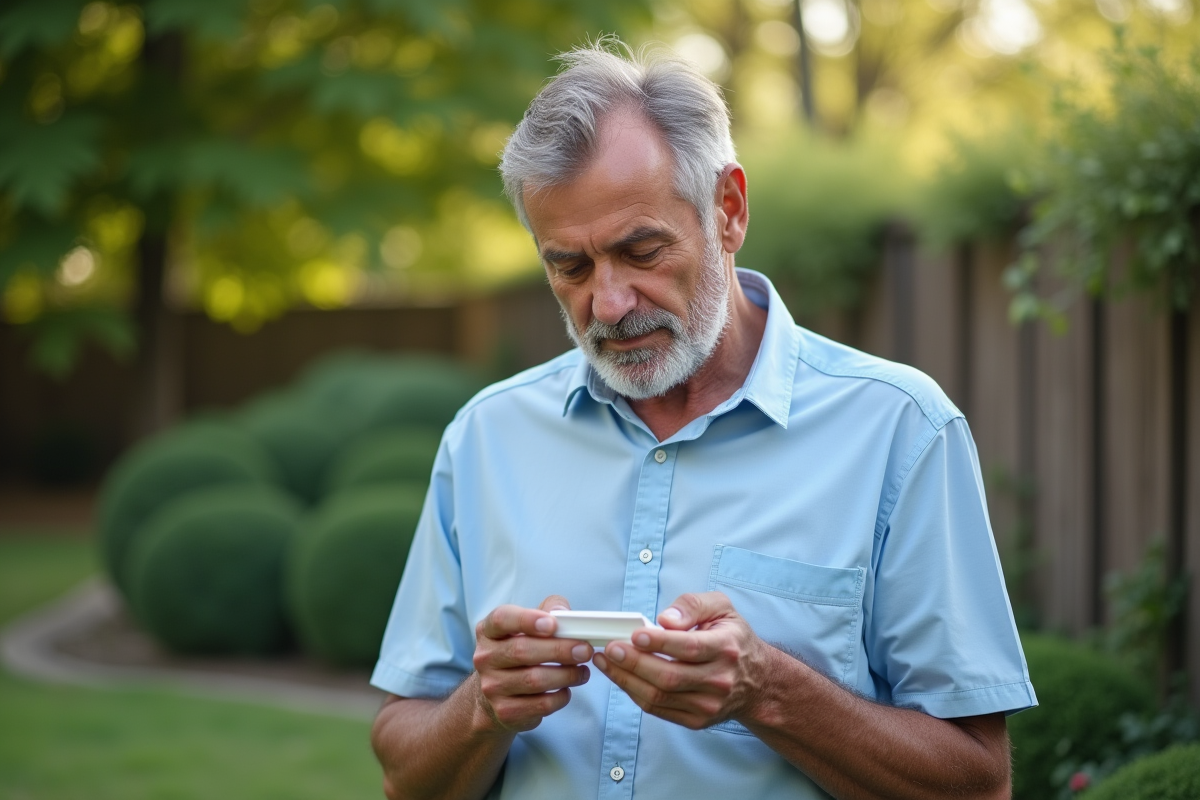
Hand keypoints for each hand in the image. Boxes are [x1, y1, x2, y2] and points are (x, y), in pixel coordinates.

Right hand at [471, 595, 592, 732]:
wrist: (494, 695)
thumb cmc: (518, 652)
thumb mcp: (528, 626)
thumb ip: (547, 611)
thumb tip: (564, 613)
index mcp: (488, 631)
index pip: (501, 619)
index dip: (527, 620)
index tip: (552, 624)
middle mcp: (485, 658)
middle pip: (522, 651)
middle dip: (559, 650)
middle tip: (584, 650)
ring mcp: (492, 687)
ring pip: (535, 680)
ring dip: (566, 675)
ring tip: (582, 671)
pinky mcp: (505, 711)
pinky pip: (541, 704)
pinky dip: (560, 696)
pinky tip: (566, 689)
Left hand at [591, 592, 768, 730]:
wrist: (756, 681)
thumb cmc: (733, 638)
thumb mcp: (721, 608)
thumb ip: (692, 606)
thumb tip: (664, 620)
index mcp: (726, 648)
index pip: (689, 648)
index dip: (659, 642)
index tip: (634, 634)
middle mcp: (719, 680)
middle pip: (669, 676)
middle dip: (634, 663)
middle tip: (611, 648)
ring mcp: (708, 704)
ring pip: (659, 696)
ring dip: (626, 679)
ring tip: (607, 662)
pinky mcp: (697, 720)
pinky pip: (658, 709)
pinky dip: (635, 693)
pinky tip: (621, 677)